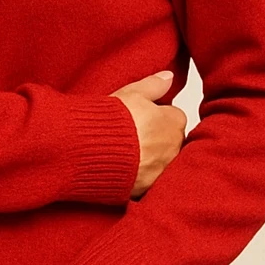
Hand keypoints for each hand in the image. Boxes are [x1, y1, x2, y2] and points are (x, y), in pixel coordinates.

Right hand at [110, 70, 187, 196]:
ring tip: (126, 153)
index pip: (174, 117)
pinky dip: (140, 176)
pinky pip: (149, 180)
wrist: (90, 150)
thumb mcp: (131, 93)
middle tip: (132, 136)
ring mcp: (161, 169)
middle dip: (157, 139)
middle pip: (170, 141)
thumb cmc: (110, 121)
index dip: (157, 116)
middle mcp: (172, 147)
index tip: (142, 118)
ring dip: (150, 158)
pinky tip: (125, 169)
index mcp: (172, 122)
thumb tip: (169, 76)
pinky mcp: (147, 187)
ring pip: (162, 162)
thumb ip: (154, 85)